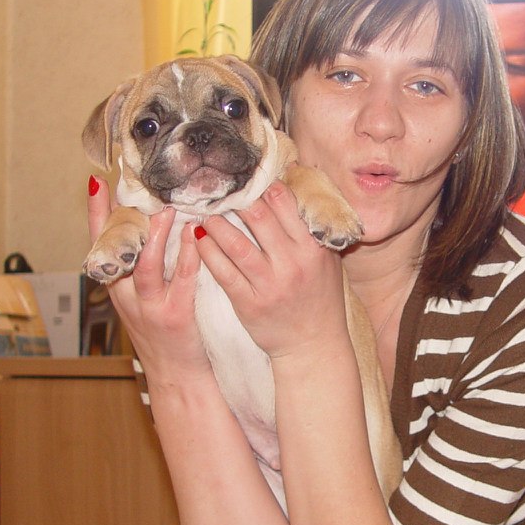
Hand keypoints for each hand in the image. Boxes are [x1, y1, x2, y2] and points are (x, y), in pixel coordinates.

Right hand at [86, 176, 211, 381]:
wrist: (176, 378)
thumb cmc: (165, 334)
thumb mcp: (144, 298)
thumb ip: (144, 265)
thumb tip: (153, 222)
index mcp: (117, 286)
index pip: (102, 243)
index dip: (98, 212)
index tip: (97, 181)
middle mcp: (126, 295)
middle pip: (116, 250)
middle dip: (120, 216)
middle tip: (128, 185)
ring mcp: (149, 307)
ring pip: (144, 266)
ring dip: (154, 236)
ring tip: (165, 209)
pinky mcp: (174, 318)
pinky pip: (181, 283)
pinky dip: (187, 259)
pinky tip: (195, 237)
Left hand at [193, 181, 348, 361]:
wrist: (313, 345)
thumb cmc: (320, 298)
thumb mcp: (327, 260)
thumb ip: (311, 228)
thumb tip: (293, 185)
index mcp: (312, 248)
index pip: (284, 203)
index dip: (262, 186)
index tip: (246, 179)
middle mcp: (292, 264)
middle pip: (257, 217)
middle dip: (235, 199)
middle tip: (218, 189)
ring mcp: (270, 285)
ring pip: (235, 244)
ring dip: (215, 223)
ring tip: (203, 212)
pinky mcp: (249, 303)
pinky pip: (223, 272)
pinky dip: (208, 252)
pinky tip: (198, 239)